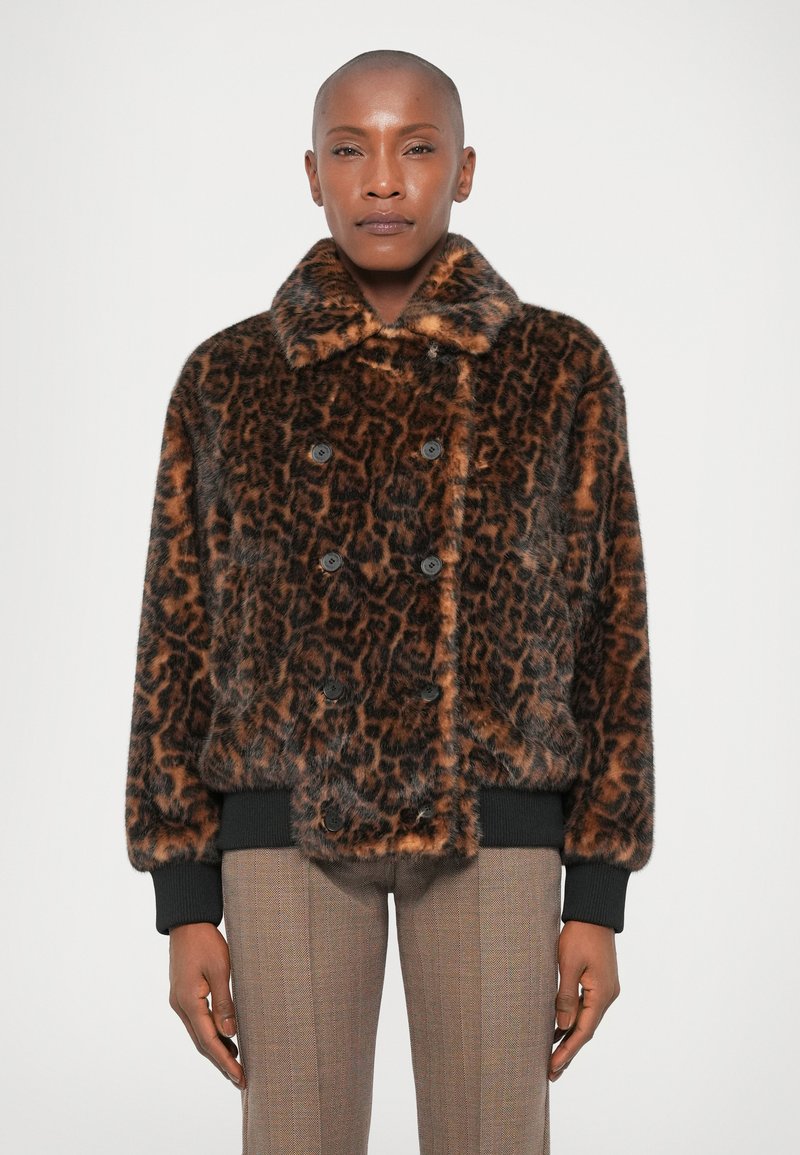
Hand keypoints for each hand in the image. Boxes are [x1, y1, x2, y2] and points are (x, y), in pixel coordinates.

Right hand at [168, 922, 246, 1089]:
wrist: (187, 922)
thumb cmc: (205, 942)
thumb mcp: (220, 970)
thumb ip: (225, 1003)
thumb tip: (230, 1033)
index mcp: (188, 1002)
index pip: (209, 1041)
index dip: (225, 1060)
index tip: (240, 1076)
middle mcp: (180, 1006)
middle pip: (201, 1042)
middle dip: (221, 1061)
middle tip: (240, 1078)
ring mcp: (180, 1000)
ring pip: (199, 1033)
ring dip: (216, 1048)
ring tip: (236, 1063)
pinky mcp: (184, 994)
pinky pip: (198, 1021)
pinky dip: (211, 1033)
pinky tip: (224, 1037)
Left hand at [549, 920, 619, 1081]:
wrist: (595, 912)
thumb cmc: (580, 935)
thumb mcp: (569, 965)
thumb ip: (565, 996)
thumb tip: (562, 1027)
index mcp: (601, 994)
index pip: (583, 1031)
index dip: (567, 1050)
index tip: (551, 1067)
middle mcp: (607, 995)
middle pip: (586, 1030)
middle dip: (568, 1051)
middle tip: (551, 1073)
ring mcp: (605, 989)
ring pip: (586, 1020)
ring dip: (570, 1037)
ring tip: (553, 1057)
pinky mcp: (600, 982)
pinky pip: (586, 1008)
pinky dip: (573, 1020)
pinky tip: (559, 1028)